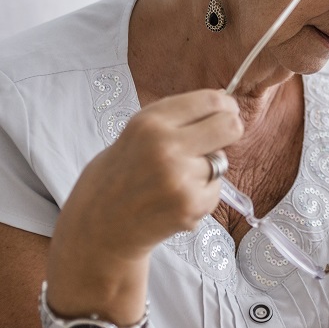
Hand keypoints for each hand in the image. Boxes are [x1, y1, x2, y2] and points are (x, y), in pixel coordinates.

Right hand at [56, 89, 243, 260]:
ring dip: (207, 170)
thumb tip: (222, 102)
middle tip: (219, 140)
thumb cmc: (118, 176)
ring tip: (174, 181)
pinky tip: (174, 200)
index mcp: (150, 123)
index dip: (226, 105)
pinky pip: (215, 190)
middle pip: (230, 126)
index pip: (210, 101)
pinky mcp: (190, 205)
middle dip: (230, 131)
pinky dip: (201, 195)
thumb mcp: (136, 134)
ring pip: (221, 162)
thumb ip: (176, 119)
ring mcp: (180, 178)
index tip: (227, 110)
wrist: (98, 227)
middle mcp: (166, 147)